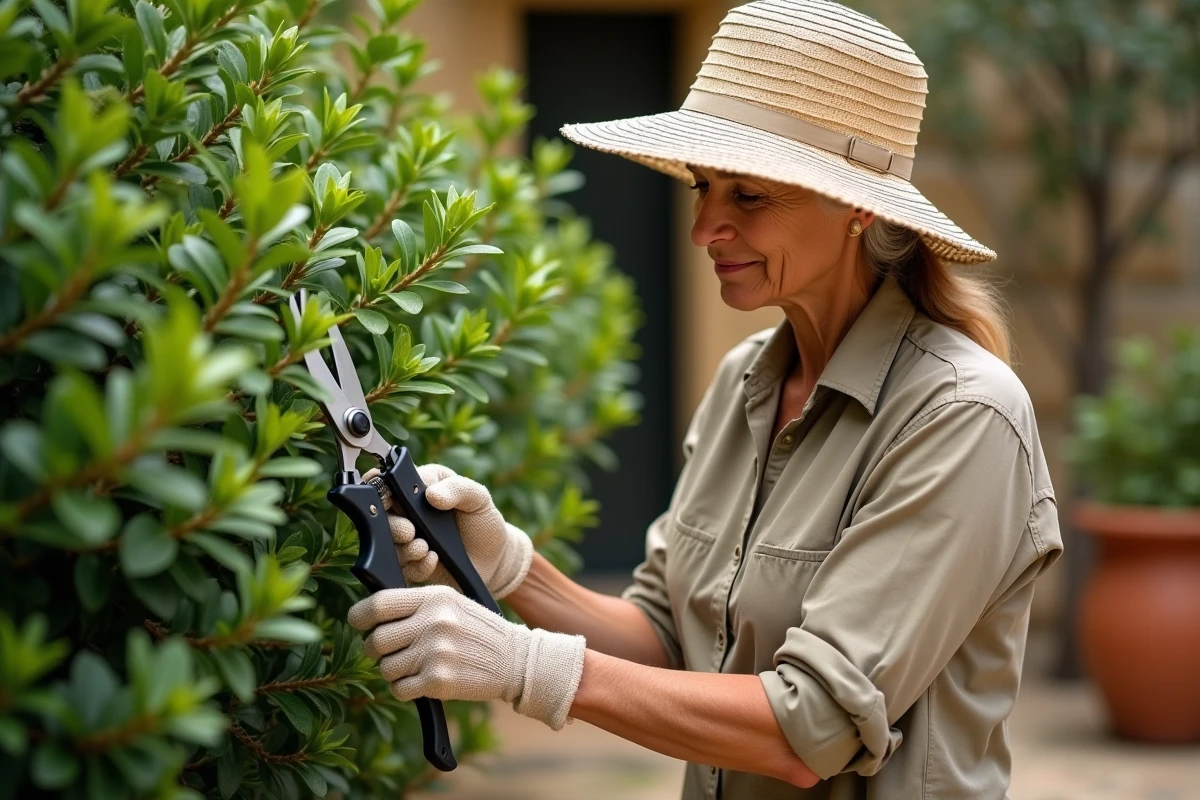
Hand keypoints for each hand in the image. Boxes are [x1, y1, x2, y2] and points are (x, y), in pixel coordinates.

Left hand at [348, 585, 585, 729]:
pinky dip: (405, 689)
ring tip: (414, 666)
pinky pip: (399, 689)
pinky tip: (422, 681)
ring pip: (385, 668)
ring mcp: (436, 652)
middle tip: (386, 652)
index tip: (358, 623)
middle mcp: (433, 622)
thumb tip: (370, 613)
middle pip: (376, 640)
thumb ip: (415, 605)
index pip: (378, 604)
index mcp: (434, 597)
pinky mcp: (439, 681)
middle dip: (374, 650)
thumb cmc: (477, 630)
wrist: (515, 659)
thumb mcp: (451, 603)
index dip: (359, 616)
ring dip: (393, 672)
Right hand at [366, 464, 532, 598]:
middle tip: (411, 531)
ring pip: (388, 546)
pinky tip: (433, 560)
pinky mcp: (411, 567)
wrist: (494, 558)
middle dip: (393, 525)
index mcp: (418, 487)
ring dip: (404, 548)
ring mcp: (406, 542)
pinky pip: (404, 569)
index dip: (379, 488)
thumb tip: (432, 495)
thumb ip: (458, 489)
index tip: (388, 499)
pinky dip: (417, 566)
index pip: (385, 483)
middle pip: (381, 518)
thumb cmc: (483, 520)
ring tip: (425, 547)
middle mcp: (406, 514)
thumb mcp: (478, 497)